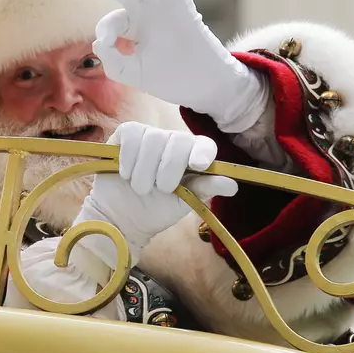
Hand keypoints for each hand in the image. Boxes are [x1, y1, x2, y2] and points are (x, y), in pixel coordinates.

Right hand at [74, 122, 237, 267]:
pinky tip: (125, 173)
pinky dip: (129, 157)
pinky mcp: (126, 134)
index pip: (204, 144)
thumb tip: (233, 185)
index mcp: (191, 157)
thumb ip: (204, 190)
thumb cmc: (154, 211)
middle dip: (170, 167)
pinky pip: (132, 134)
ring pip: (153, 139)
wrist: (119, 218)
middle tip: (161, 189)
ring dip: (145, 169)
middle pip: (178, 140)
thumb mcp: (182, 203)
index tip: (199, 165)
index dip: (203, 151)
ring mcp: (149, 136)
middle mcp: (172, 143)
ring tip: (140, 188)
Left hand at [78, 0, 267, 132]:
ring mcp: (166, 10)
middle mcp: (149, 14)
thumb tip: (98, 42)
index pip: (113, 21)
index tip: (106, 45)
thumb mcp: (132, 73)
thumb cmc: (170, 79)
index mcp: (136, 28)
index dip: (104, 31)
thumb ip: (111, 61)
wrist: (203, 87)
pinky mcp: (183, 10)